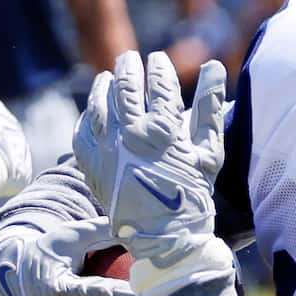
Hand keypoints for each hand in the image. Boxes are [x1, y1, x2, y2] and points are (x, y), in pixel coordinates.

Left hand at [75, 50, 232, 295]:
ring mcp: (107, 150)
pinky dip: (87, 116)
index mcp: (162, 129)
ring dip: (103, 86)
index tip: (157, 60)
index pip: (158, 83)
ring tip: (107, 77)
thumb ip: (209, 106)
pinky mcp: (91, 165)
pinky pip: (82, 132)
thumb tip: (213, 65)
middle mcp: (130, 135)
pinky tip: (94, 110)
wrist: (164, 237)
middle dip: (128, 68)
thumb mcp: (208, 151)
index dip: (158, 67)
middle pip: (125, 87)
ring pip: (99, 105)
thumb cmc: (192, 194)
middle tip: (130, 59)